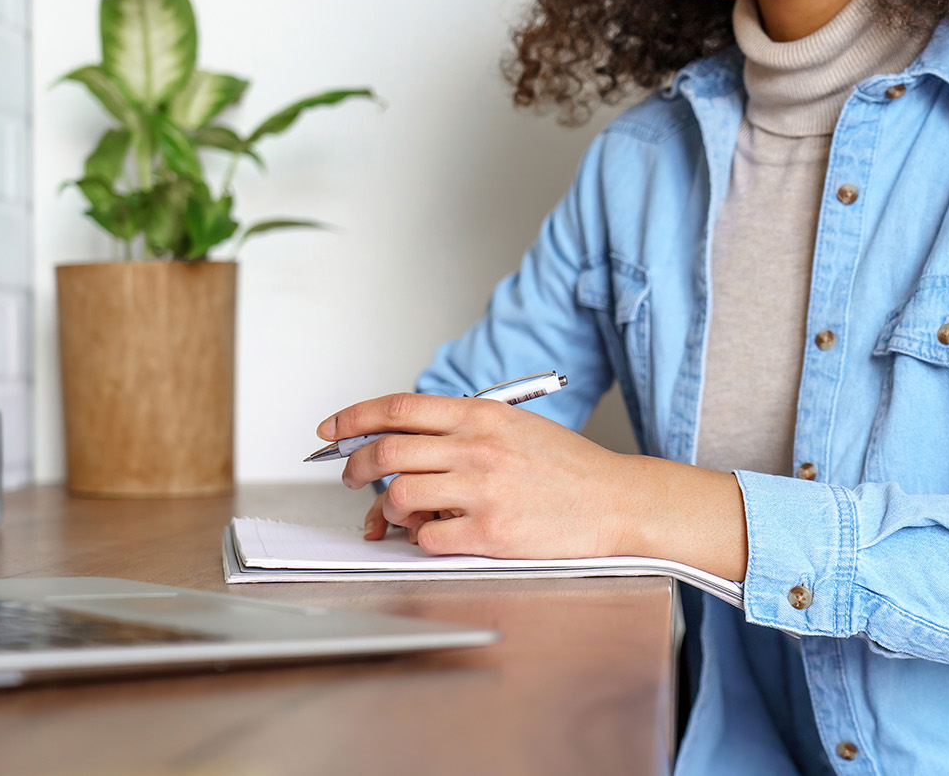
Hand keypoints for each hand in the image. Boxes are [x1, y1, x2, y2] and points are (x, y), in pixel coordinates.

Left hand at [320, 393, 632, 558]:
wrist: (617, 501)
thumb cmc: (569, 469)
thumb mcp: (515, 427)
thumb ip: (462, 431)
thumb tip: (406, 446)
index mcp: (482, 416)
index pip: (399, 409)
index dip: (354, 418)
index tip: (331, 430)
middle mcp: (477, 447)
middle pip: (386, 452)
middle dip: (354, 467)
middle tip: (351, 478)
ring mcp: (482, 490)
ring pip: (399, 496)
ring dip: (387, 509)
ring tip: (397, 514)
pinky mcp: (490, 532)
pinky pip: (427, 537)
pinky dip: (420, 539)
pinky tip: (436, 534)